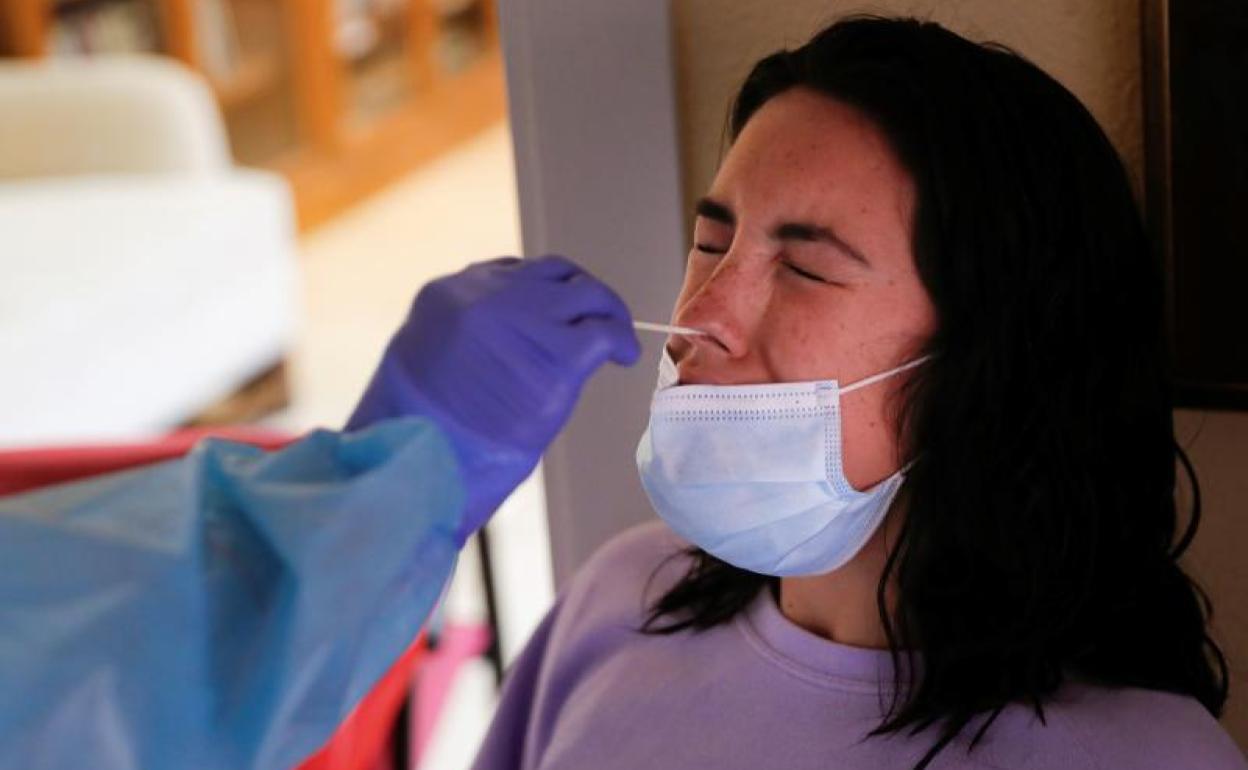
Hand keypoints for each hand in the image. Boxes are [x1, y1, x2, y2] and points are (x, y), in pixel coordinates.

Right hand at [348, 256, 639, 542]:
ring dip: (608, 312)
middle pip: (554, 274)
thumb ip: (457, 336)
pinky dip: (622, 340)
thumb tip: (497, 343)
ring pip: (587, 295)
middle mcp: (490, 295)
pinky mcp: (559, 355)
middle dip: (578, 294)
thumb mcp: (418, 359)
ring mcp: (527, 320)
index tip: (554, 310)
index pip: (509, 272)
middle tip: (596, 317)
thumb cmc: (416, 428)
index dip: (539, 292)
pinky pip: (606, 331)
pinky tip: (624, 356)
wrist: (423, 458)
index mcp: (448, 293)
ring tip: (618, 335)